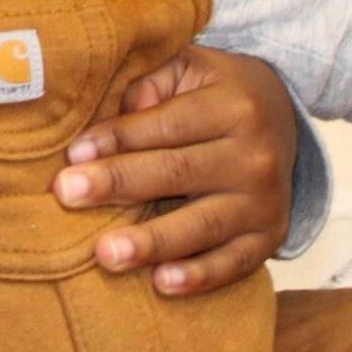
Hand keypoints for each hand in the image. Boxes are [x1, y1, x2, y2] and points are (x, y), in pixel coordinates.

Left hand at [52, 45, 297, 295]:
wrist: (284, 115)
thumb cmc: (215, 91)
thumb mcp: (188, 68)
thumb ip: (148, 85)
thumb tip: (107, 127)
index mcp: (233, 106)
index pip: (165, 126)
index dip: (118, 139)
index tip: (73, 154)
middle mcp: (254, 156)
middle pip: (178, 172)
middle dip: (119, 183)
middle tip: (68, 194)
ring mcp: (265, 201)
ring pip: (202, 225)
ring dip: (152, 242)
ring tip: (106, 253)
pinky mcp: (269, 237)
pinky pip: (234, 263)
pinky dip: (199, 276)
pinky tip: (160, 283)